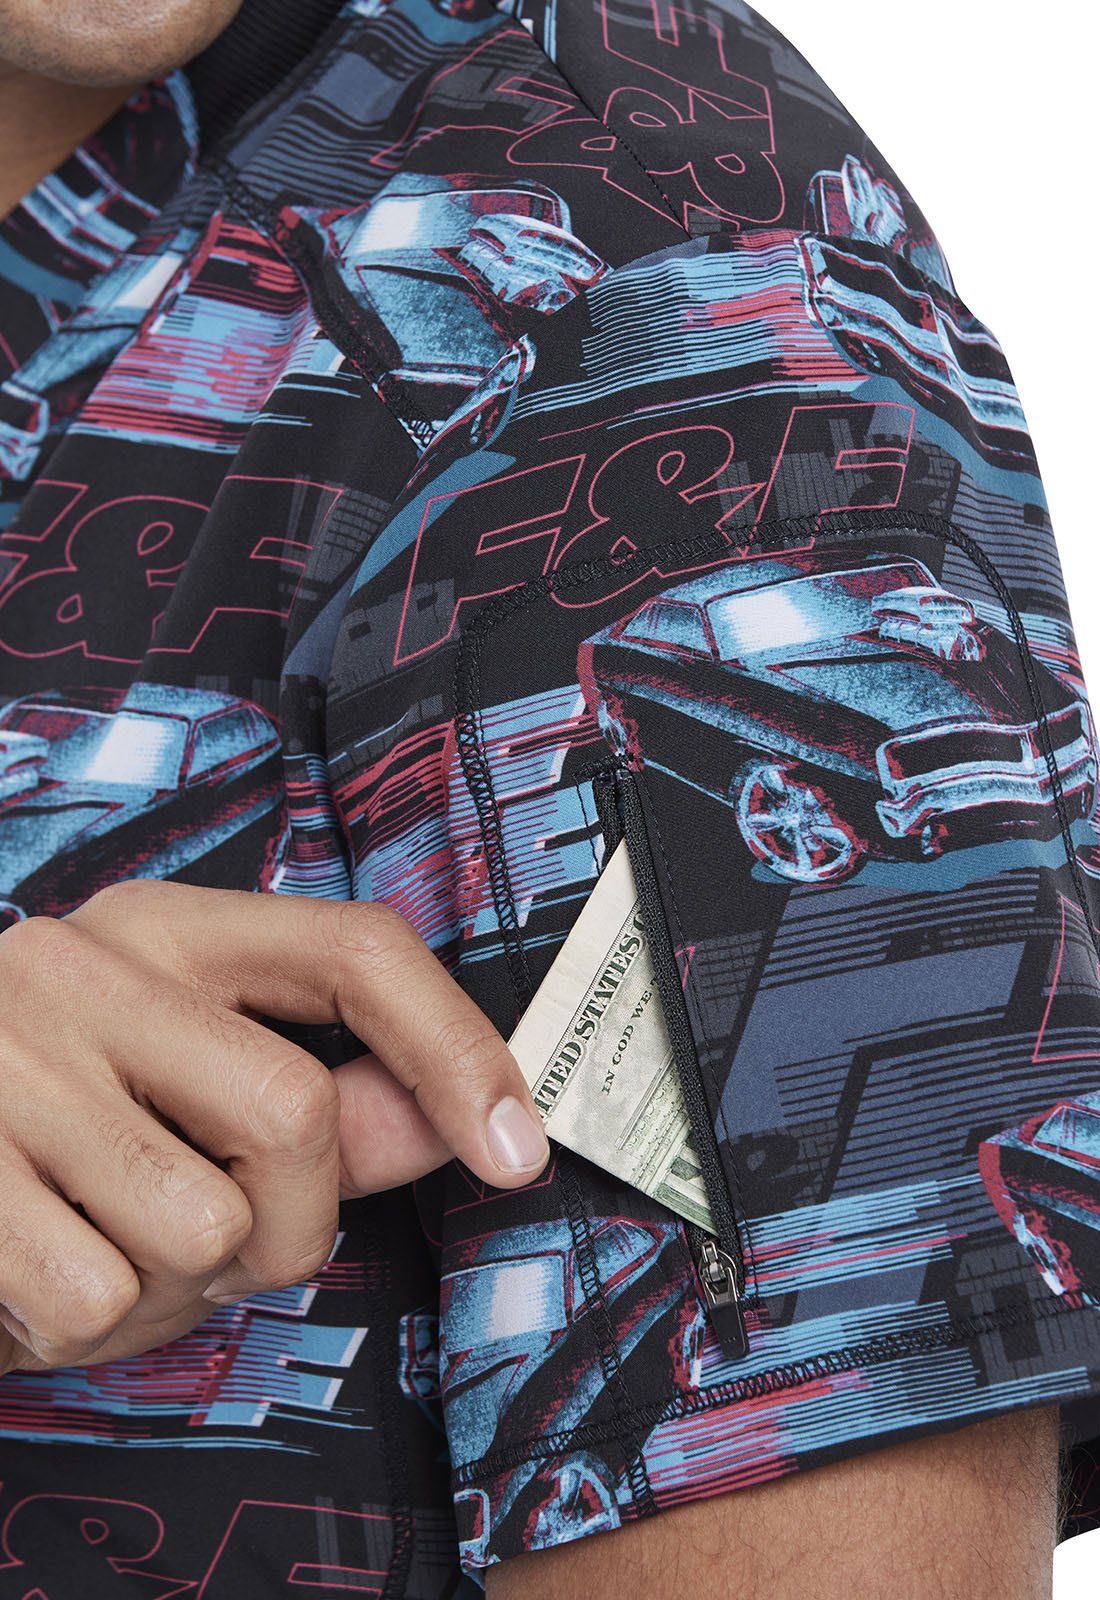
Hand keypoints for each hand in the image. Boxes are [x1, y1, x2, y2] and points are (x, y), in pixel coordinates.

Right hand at [0, 880, 547, 1375]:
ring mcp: (6, 1056)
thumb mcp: (187, 1087)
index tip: (515, 1146)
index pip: (356, 950)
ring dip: (179, 1286)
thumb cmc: (50, 1127)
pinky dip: (86, 1326)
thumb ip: (330, 1106)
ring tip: (105, 1240)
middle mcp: (85, 965)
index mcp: (166, 929)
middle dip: (292, 1224)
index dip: (456, 1047)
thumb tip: (459, 1122)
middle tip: (218, 1235)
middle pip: (297, 1114)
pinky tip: (38, 1267)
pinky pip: (97, 1297)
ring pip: (205, 1227)